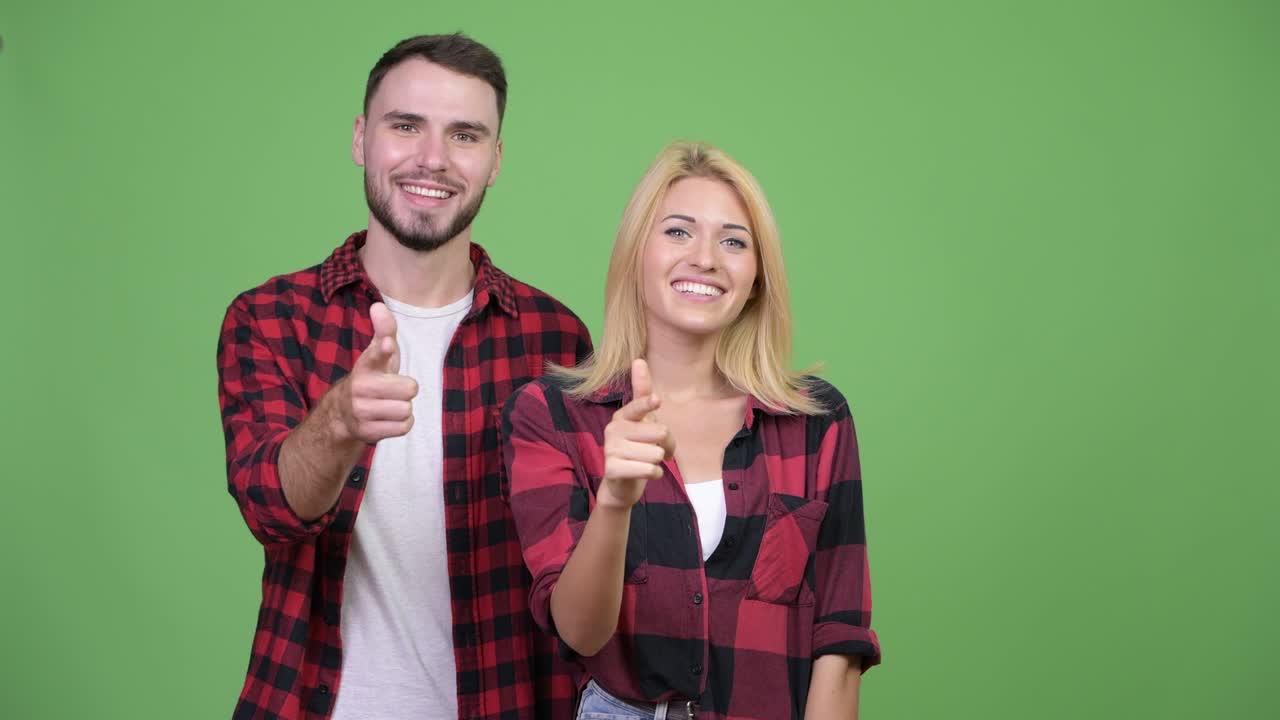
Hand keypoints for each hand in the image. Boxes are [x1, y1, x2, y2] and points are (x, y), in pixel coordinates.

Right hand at [330, 302, 417, 443]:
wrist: (344, 413)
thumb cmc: (372, 377)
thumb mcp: (378, 353)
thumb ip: (384, 330)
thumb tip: (378, 306)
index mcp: (365, 365)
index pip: (375, 354)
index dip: (383, 349)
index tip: (387, 344)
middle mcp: (359, 388)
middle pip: (410, 389)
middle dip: (407, 390)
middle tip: (393, 390)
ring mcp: (361, 411)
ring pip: (407, 410)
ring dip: (404, 408)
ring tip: (389, 405)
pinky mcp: (367, 432)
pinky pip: (404, 427)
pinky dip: (401, 424)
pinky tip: (388, 418)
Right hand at [597, 359, 674, 509]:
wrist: (621, 485)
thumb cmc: (638, 450)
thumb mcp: (643, 422)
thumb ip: (642, 394)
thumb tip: (638, 359)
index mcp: (623, 415)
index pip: (638, 406)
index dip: (648, 405)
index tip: (656, 401)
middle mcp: (613, 429)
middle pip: (660, 432)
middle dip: (667, 445)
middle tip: (658, 452)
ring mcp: (610, 449)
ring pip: (656, 453)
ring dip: (659, 462)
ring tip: (648, 463)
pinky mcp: (612, 468)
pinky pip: (649, 469)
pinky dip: (654, 474)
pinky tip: (645, 474)